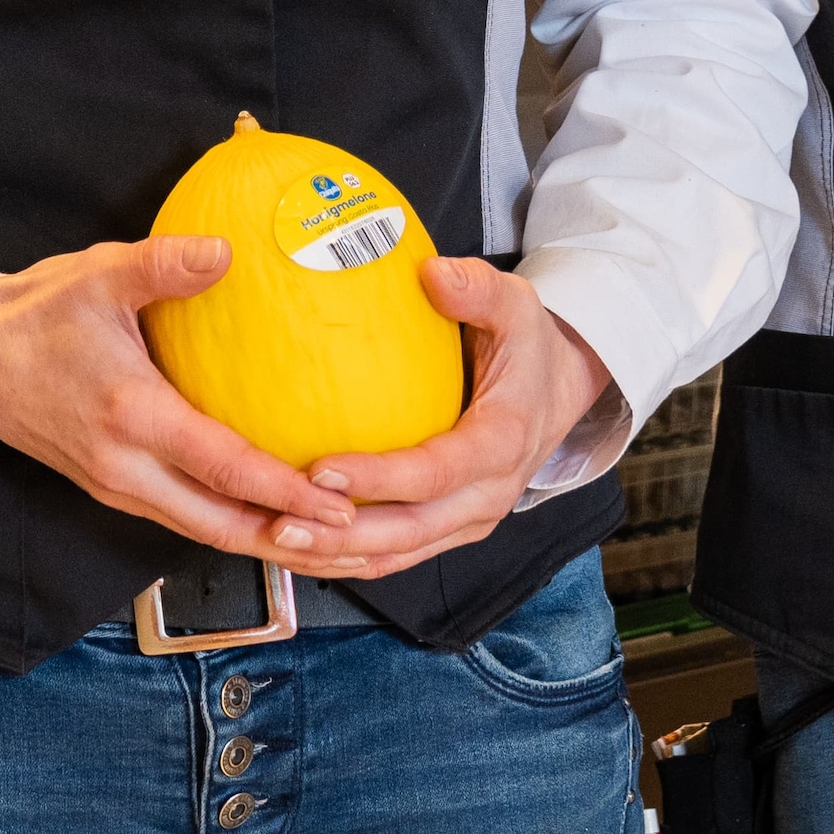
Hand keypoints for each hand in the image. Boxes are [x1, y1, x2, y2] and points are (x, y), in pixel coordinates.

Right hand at [0, 235, 353, 556]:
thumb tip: (225, 250)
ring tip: (330, 544)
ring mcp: (117, 487)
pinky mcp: (114, 489)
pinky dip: (234, 527)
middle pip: (220, 526)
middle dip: (291, 541)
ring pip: (203, 532)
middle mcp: (124, 468)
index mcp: (129, 416)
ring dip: (266, 542)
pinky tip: (274, 519)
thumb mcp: (97, 275)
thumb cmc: (35, 316)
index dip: (283, 492)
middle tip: (358, 540)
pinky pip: (185, 520)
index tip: (338, 505)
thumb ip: (163, 264)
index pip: (221, 468)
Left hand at [276, 258, 616, 584]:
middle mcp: (488, 495)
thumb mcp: (515, 304)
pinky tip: (299, 546)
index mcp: (502, 443)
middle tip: (280, 524)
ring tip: (276, 541)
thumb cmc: (529, 345)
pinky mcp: (450, 529)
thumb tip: (432, 275)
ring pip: (398, 555)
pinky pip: (395, 555)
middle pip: (410, 531)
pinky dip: (346, 558)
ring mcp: (469, 519)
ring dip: (334, 556)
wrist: (558, 388)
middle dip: (341, 536)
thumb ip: (477, 289)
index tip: (321, 471)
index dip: (379, 478)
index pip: (436, 473)